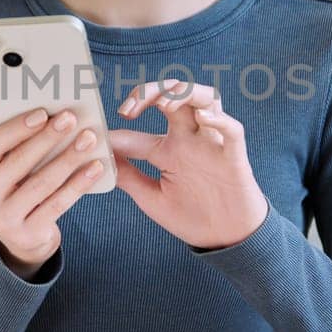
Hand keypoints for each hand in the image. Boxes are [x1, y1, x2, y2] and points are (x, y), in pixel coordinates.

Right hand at [0, 106, 107, 275]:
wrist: (21, 234)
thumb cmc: (12, 185)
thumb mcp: (0, 164)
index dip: (16, 128)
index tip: (43, 112)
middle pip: (18, 163)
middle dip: (47, 138)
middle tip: (71, 118)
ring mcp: (3, 219)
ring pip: (41, 184)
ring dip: (68, 159)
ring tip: (89, 139)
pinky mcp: (28, 234)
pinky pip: (57, 205)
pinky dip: (78, 184)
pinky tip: (95, 167)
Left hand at [107, 80, 269, 250]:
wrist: (227, 239)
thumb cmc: (192, 217)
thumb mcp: (152, 198)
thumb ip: (129, 176)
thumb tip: (101, 157)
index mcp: (168, 151)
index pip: (138, 132)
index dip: (116, 132)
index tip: (97, 138)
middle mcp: (189, 140)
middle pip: (173, 97)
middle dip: (149, 93)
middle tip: (128, 110)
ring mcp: (211, 145)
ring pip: (204, 99)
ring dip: (183, 92)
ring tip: (163, 102)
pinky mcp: (234, 157)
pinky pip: (232, 130)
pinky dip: (220, 119)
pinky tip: (203, 118)